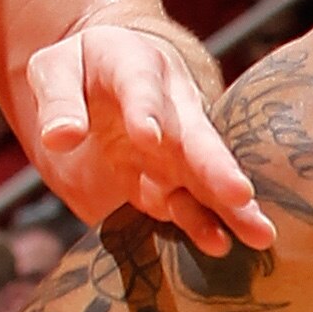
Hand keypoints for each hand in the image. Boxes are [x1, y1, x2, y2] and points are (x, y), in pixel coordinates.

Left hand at [23, 20, 275, 259]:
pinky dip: (203, 224)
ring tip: (258, 233)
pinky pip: (188, 204)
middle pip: (196, 137)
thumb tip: (60, 138)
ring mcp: (176, 148)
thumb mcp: (54, 70)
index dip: (146, 111)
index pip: (141, 87)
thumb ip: (58, 101)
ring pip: (205, 177)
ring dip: (228, 206)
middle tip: (239, 193)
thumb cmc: (79, 70)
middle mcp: (171, 107)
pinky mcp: (169, 182)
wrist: (101, 80)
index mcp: (136, 66)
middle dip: (216, 167)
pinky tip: (220, 245)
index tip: (148, 137)